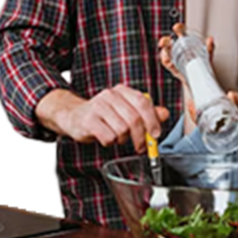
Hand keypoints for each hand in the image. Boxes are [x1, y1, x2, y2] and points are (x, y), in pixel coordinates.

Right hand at [41, 86, 169, 146]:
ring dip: (122, 139)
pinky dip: (110, 142)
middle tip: (140, 146)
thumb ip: (146, 112)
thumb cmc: (102, 114)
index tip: (156, 134)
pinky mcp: (88, 120)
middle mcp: (110, 95)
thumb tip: (165, 113)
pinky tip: (105, 137)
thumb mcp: (125, 110)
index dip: (153, 120)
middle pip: (134, 119)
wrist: (73, 115)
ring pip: (122, 130)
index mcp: (121, 91)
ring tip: (117, 137)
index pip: (143, 102)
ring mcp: (98, 107)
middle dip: (141, 137)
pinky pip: (108, 137)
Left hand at [152, 23, 215, 119]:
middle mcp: (185, 64)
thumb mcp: (194, 109)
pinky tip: (210, 41)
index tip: (163, 53)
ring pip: (187, 44)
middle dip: (167, 41)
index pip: (168, 63)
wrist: (211, 100)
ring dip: (183, 34)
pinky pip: (208, 52)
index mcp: (180, 73)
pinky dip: (209, 46)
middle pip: (173, 49)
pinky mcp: (208, 61)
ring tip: (178, 27)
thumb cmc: (200, 103)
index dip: (165, 57)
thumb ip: (193, 111)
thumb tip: (192, 107)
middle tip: (165, 39)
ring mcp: (196, 60)